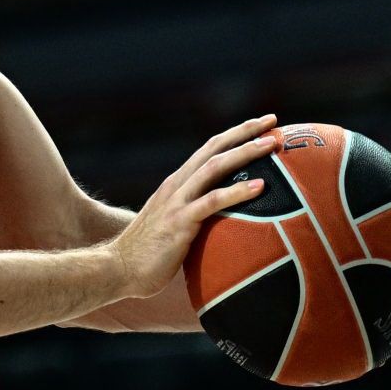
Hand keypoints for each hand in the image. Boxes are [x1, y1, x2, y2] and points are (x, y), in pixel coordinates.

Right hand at [108, 115, 281, 298]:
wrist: (118, 269)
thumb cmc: (148, 256)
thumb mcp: (172, 226)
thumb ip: (193, 217)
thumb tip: (223, 226)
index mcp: (176, 184)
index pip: (209, 150)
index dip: (234, 135)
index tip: (260, 126)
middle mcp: (176, 185)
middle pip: (214, 148)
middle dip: (245, 132)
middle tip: (272, 121)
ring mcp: (177, 201)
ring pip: (215, 167)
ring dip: (245, 152)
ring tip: (272, 144)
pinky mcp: (179, 222)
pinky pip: (212, 202)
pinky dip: (237, 191)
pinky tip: (260, 187)